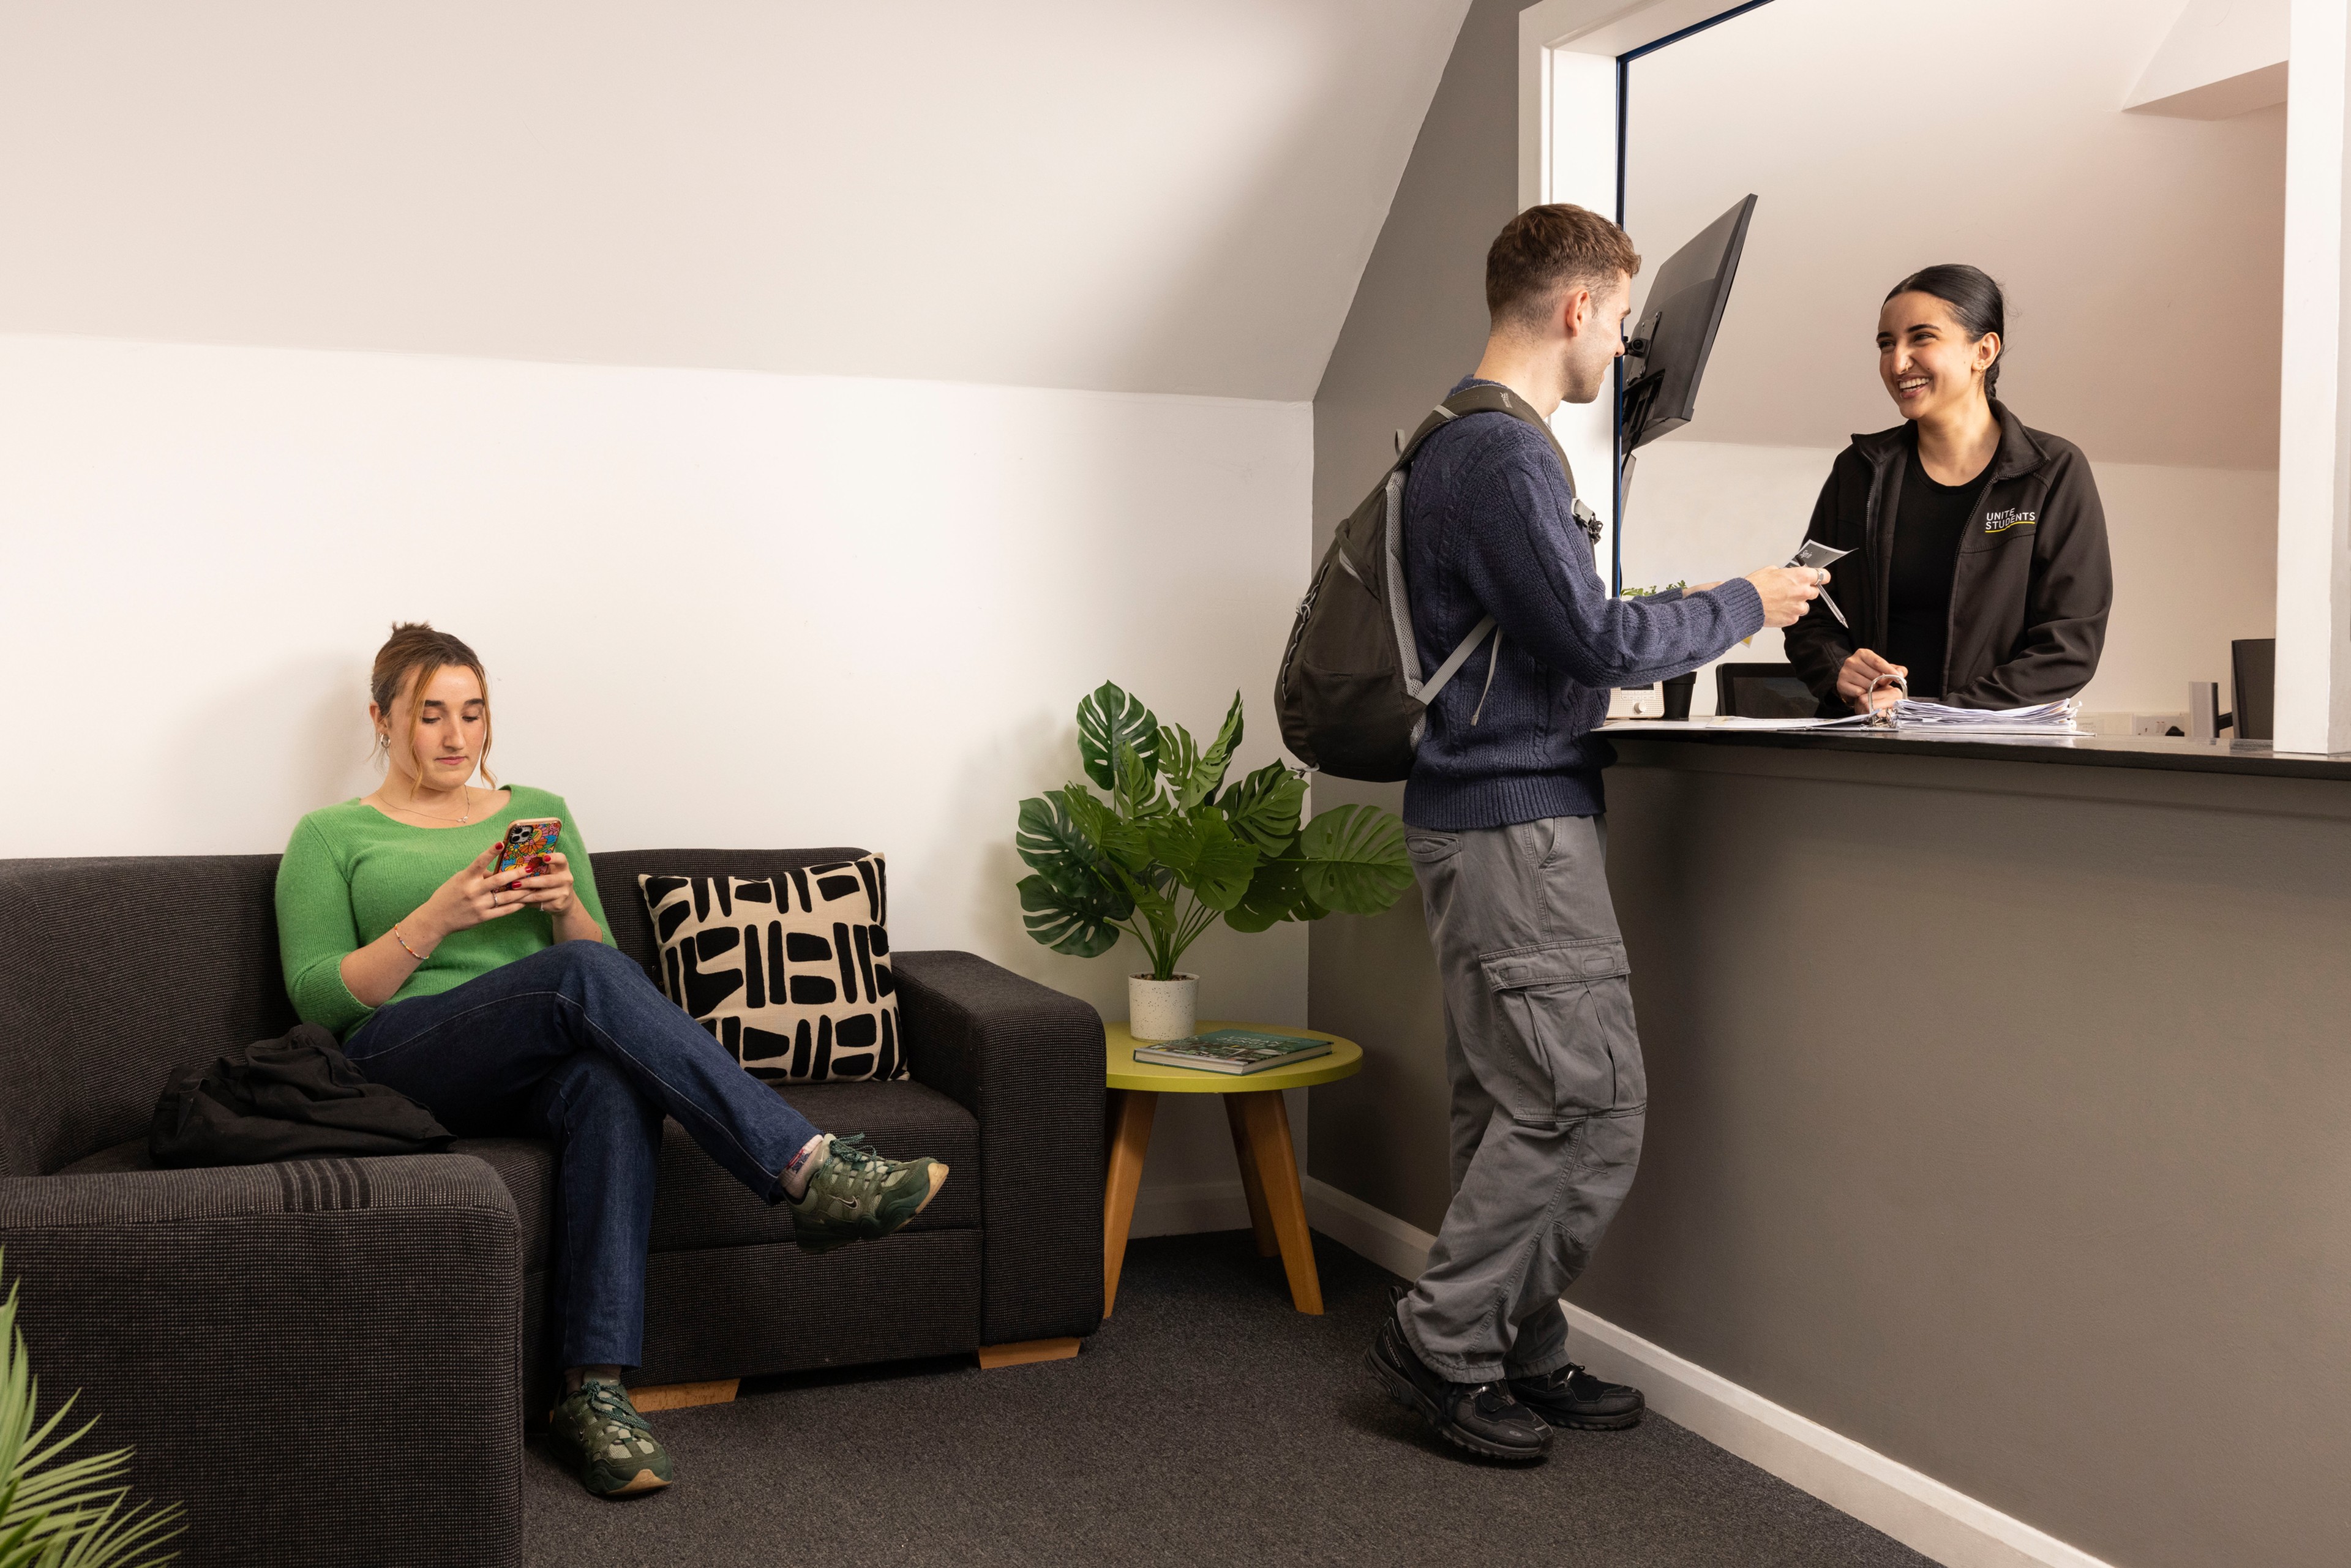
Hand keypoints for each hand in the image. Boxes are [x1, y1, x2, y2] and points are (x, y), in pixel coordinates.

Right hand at [412, 844, 536, 944]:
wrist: (436, 919)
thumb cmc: (448, 895)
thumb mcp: (459, 880)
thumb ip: (477, 875)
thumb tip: (498, 870)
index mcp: (465, 878)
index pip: (479, 862)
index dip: (490, 852)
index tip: (501, 843)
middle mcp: (473, 891)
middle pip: (498, 880)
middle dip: (516, 874)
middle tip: (529, 868)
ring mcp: (479, 905)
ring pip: (506, 897)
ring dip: (521, 891)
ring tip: (534, 885)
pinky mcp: (483, 917)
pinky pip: (504, 911)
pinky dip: (516, 905)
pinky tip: (525, 901)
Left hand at [506, 851, 578, 916]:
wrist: (565, 901)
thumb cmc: (552, 880)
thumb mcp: (550, 871)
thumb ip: (539, 865)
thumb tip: (516, 860)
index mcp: (563, 867)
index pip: (561, 859)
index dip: (554, 858)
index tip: (544, 857)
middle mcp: (566, 879)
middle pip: (547, 881)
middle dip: (529, 882)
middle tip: (515, 883)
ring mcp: (563, 893)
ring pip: (540, 895)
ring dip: (524, 894)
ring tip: (512, 893)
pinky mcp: (558, 905)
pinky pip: (539, 904)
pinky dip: (526, 902)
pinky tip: (517, 901)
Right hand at [1744, 566, 1822, 628]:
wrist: (1747, 603)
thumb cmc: (1756, 587)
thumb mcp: (1771, 570)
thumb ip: (1785, 573)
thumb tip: (1786, 575)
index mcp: (1801, 576)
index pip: (1823, 575)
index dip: (1821, 577)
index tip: (1821, 578)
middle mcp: (1803, 591)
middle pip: (1815, 592)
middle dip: (1806, 591)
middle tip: (1793, 591)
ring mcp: (1798, 607)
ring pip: (1805, 606)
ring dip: (1797, 604)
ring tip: (1782, 602)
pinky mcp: (1792, 619)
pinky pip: (1795, 616)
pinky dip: (1788, 613)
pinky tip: (1778, 609)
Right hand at [1836, 649, 1907, 711]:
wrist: (1851, 683)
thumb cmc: (1868, 675)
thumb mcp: (1882, 669)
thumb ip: (1895, 669)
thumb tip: (1902, 673)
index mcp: (1862, 654)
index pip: (1878, 662)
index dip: (1890, 671)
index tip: (1899, 678)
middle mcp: (1851, 661)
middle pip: (1874, 675)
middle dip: (1881, 682)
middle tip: (1880, 684)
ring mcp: (1844, 672)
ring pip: (1867, 685)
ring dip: (1872, 689)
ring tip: (1871, 688)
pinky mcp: (1841, 684)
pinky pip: (1859, 692)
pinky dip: (1864, 694)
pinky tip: (1863, 692)